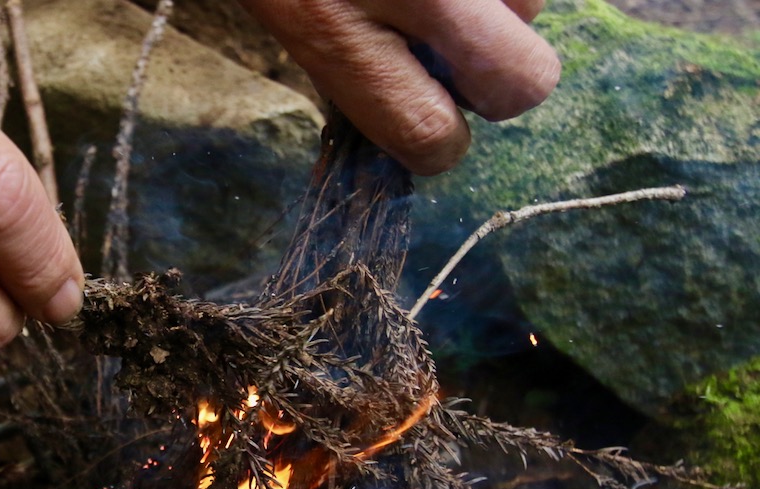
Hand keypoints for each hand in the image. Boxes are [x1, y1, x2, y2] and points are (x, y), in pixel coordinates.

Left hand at [238, 0, 560, 173]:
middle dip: (499, 80)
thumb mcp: (283, 8)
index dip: (437, 143)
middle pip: (524, 80)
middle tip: (460, 53)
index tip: (431, 127)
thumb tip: (409, 103)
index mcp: (338, 31)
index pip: (428, 133)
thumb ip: (346, 64)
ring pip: (536, 1)